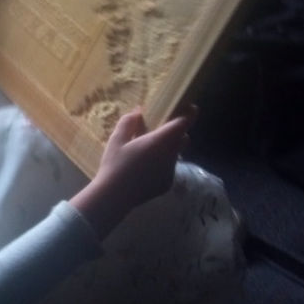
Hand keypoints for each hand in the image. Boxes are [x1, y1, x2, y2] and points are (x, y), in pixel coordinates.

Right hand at [70, 105, 196, 238]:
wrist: (114, 196)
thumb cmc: (114, 165)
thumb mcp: (116, 140)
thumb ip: (128, 122)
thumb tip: (138, 110)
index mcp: (159, 141)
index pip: (182, 124)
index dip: (189, 114)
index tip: (189, 107)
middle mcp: (170, 155)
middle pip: (183, 139)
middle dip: (177, 132)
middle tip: (162, 130)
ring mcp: (170, 171)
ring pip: (175, 154)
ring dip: (168, 149)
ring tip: (148, 153)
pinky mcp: (167, 184)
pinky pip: (169, 169)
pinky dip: (162, 165)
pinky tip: (145, 169)